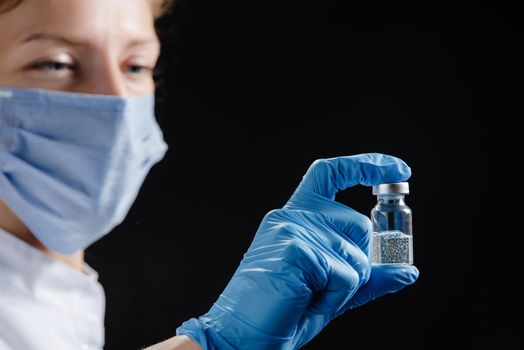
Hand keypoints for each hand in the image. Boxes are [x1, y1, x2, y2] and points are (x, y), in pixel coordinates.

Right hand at [177, 153, 418, 348]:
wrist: (242, 335)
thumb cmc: (284, 310)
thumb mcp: (333, 289)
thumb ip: (369, 275)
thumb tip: (409, 271)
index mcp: (296, 215)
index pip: (333, 173)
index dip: (368, 165)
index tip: (398, 169)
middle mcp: (292, 215)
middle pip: (359, 223)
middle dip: (360, 262)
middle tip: (328, 287)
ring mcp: (292, 228)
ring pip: (356, 254)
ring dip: (346, 286)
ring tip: (310, 295)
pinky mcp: (296, 249)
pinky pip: (345, 275)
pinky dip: (336, 297)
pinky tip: (308, 300)